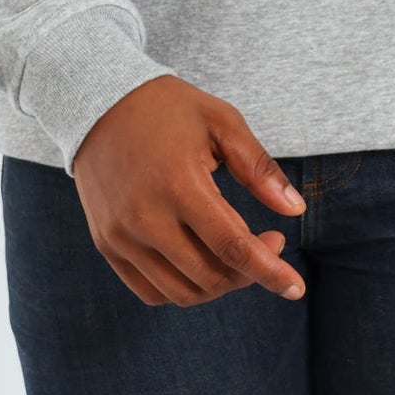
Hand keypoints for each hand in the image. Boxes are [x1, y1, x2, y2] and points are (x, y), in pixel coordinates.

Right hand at [71, 74, 308, 306]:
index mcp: (179, 184)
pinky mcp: (107, 244)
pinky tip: (201, 261)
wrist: (98, 102)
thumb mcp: (221, 121)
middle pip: (210, 276)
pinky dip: (184, 289)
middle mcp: (145, 218)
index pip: (233, 247)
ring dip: (219, 285)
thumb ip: (259, 168)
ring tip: (235, 253)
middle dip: (250, 273)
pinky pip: (151, 291)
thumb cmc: (168, 108)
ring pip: (182, 293)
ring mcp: (121, 235)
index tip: (296, 286)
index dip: (269, 271)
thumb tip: (295, 210)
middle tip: (268, 243)